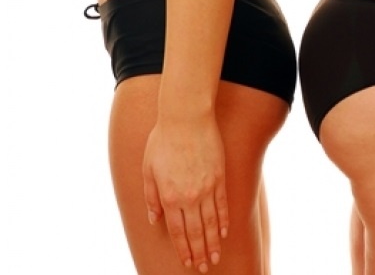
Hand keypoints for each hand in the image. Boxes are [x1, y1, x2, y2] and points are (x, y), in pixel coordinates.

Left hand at [142, 115, 228, 272]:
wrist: (186, 117)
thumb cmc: (163, 140)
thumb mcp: (148, 169)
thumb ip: (151, 197)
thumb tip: (155, 220)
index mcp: (169, 196)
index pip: (178, 231)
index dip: (183, 249)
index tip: (188, 262)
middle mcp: (189, 196)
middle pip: (196, 232)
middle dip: (200, 252)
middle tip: (204, 267)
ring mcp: (207, 187)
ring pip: (211, 222)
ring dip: (213, 242)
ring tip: (215, 256)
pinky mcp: (219, 177)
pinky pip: (222, 204)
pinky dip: (223, 220)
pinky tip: (223, 232)